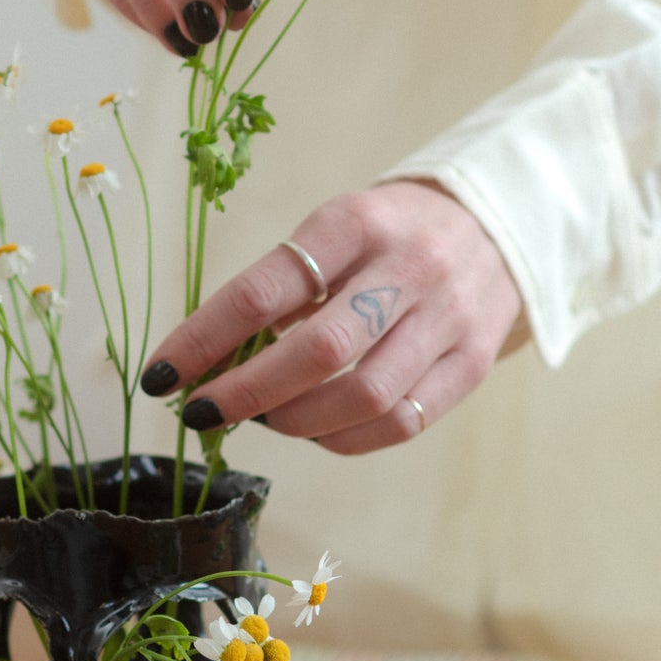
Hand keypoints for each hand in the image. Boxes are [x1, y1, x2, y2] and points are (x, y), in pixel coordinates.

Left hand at [140, 182, 524, 451]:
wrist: (500, 220)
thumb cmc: (387, 234)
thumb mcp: (333, 232)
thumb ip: (279, 288)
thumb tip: (207, 362)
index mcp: (356, 221)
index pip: (264, 290)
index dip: (203, 340)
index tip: (160, 375)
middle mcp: (409, 266)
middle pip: (318, 352)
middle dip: (245, 394)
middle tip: (202, 411)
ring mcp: (448, 317)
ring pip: (363, 396)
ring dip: (294, 422)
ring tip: (261, 419)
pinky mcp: (473, 361)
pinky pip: (400, 422)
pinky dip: (343, 439)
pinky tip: (313, 430)